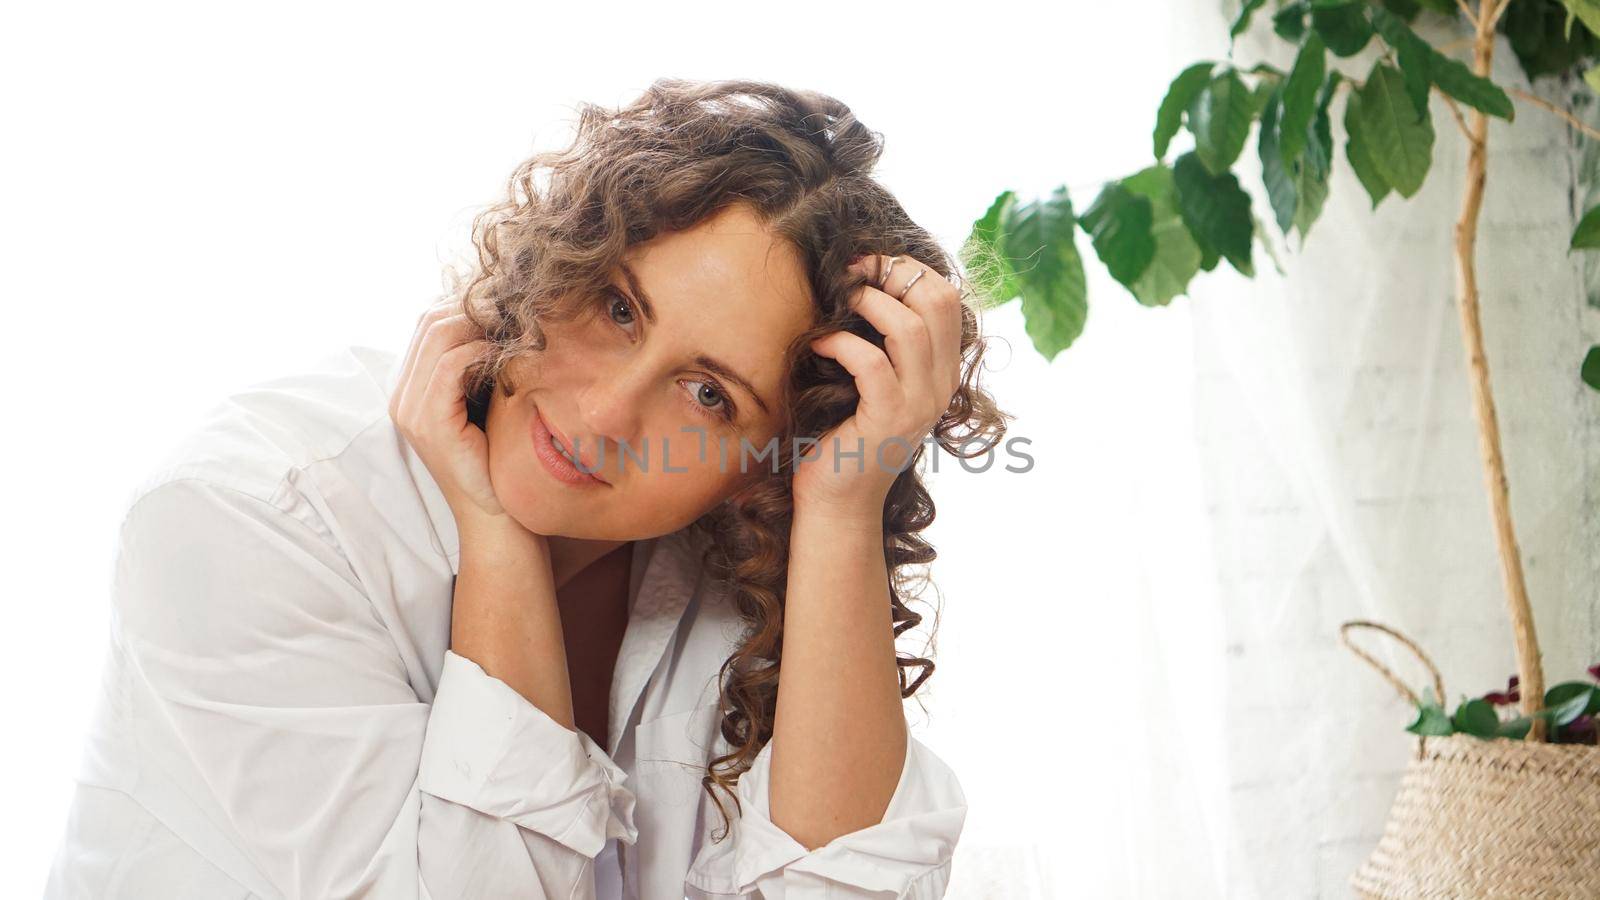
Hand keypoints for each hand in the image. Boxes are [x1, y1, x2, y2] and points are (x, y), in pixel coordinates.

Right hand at [388, 297, 519, 533]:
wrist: (496, 515)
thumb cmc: (497, 460)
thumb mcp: (486, 403)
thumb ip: (481, 367)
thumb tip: (503, 319)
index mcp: (412, 390)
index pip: (428, 323)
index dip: (464, 303)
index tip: (504, 298)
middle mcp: (403, 397)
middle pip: (429, 320)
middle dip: (472, 303)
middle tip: (512, 300)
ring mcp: (411, 410)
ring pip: (437, 335)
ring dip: (479, 320)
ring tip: (512, 319)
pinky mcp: (430, 422)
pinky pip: (450, 365)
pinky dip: (479, 349)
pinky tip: (505, 349)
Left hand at [796, 254, 964, 514]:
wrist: (838, 502)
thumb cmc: (844, 436)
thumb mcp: (873, 382)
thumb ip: (882, 343)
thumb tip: (860, 282)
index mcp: (941, 371)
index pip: (947, 298)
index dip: (909, 268)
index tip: (867, 264)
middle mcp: (940, 386)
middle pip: (938, 302)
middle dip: (894, 274)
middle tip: (853, 271)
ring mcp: (918, 404)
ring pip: (910, 328)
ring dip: (868, 303)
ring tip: (838, 301)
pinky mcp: (888, 420)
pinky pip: (871, 363)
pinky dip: (840, 344)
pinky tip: (818, 345)